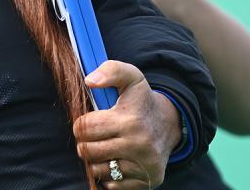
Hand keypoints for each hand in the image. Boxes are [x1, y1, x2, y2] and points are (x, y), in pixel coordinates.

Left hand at [74, 60, 178, 188]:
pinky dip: (110, 176)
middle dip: (85, 143)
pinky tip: (117, 161)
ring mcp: (145, 165)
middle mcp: (140, 145)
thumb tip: (89, 81)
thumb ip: (110, 71)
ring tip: (105, 148)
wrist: (169, 124)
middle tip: (94, 137)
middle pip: (89, 151)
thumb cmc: (141, 101)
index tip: (89, 122)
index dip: (81, 124)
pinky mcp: (149, 180)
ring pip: (99, 171)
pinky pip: (113, 186)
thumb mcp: (130, 78)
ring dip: (96, 160)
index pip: (85, 128)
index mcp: (130, 120)